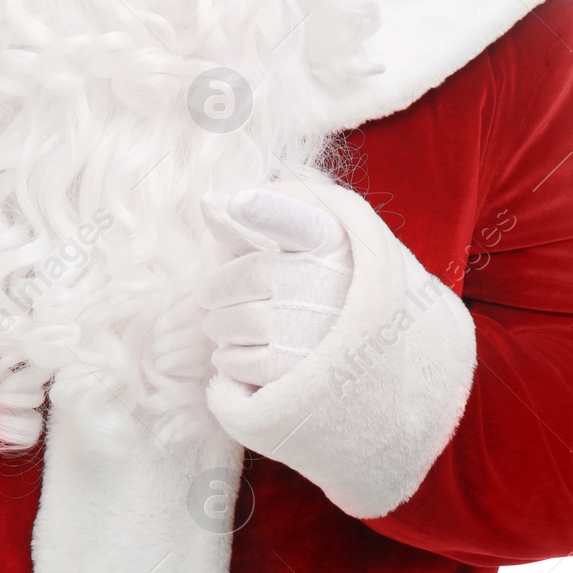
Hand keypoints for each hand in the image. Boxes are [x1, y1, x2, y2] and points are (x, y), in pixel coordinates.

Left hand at [198, 187, 354, 389]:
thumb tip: (207, 202)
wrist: (365, 349)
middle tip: (217, 298)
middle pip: (234, 283)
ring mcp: (313, 328)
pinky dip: (226, 359)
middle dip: (216, 293)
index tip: (240, 201)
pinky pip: (236, 362)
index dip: (266, 210)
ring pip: (229, 325)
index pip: (295, 221)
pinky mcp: (300, 370)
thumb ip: (247, 228)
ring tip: (234, 323)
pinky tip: (243, 349)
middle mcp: (325, 282)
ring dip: (219, 326)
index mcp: (327, 240)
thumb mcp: (293, 250)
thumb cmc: (315, 286)